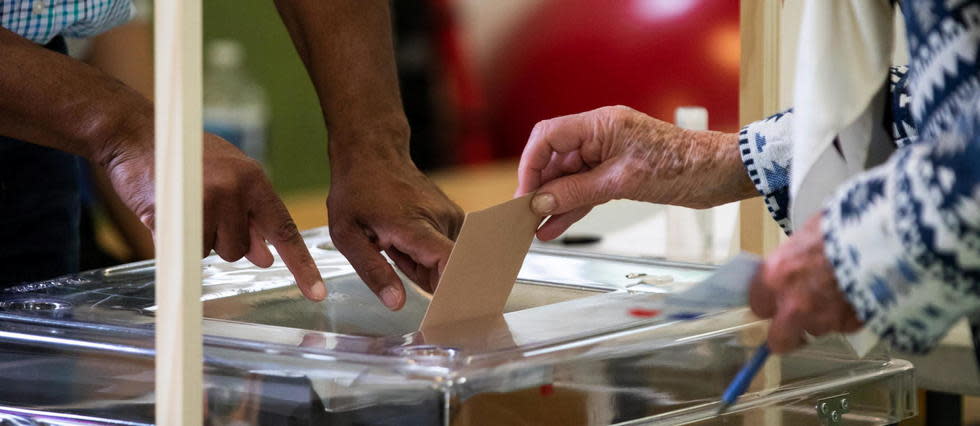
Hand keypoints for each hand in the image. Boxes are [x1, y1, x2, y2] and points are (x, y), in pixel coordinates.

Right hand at [101, 132, 325, 300]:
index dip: (301, 264)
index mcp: (255, 180)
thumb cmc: (184, 158)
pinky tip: (168, 210)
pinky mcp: (178, 213)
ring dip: (198, 239)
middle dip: (221, 240)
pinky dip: (178, 240)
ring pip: (213, 252)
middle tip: (200, 209)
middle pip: (240, 250)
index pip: (285, 230)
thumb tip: (266, 257)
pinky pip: (187, 250)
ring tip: (184, 206)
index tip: (317, 292)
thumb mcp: (227, 179)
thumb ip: (249, 216)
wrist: (134, 133)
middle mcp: (237, 190)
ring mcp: (208, 201)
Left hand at [327, 158, 462, 309]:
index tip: (439, 309)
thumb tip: (397, 303)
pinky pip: (446, 252)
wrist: (373, 153)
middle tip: (391, 254)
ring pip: (445, 264)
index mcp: (416, 225)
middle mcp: (443, 220)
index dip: (450, 291)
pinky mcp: (455, 217)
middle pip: (446, 272)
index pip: (452, 264)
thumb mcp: (347, 236)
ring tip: (395, 242)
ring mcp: (452, 217)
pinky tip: (406, 237)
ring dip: (422, 265)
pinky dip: (426, 254)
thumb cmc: (356, 192)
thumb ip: (373, 271)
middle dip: (422, 278)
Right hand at [516, 105, 755, 240]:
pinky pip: (587, 189)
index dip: (530, 165)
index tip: (525, 194)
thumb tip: (541, 202)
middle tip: (526, 216)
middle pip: (555, 158)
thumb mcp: (624, 182)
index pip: (548, 137)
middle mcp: (601, 135)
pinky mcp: (619, 173)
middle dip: (539, 187)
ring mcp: (609, 154)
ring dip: (554, 202)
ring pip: (570, 177)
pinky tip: (556, 226)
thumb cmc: (684, 167)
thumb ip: (578, 191)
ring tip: (536, 229)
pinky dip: (573, 206)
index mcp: (601, 124)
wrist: (722, 173)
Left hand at [749, 214, 862, 352]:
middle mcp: (793, 304)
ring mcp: (824, 320)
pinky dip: (852, 315)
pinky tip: (862, 293)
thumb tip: (793, 263)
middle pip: (779, 340)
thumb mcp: (808, 233)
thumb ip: (795, 257)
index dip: (769, 303)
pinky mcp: (853, 327)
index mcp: (775, 276)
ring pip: (818, 330)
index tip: (775, 301)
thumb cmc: (844, 227)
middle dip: (788, 334)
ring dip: (825, 319)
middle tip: (799, 320)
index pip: (757, 305)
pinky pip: (846, 326)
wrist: (886, 238)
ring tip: (842, 293)